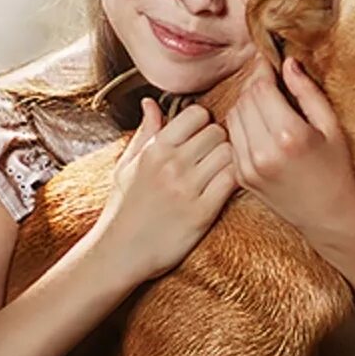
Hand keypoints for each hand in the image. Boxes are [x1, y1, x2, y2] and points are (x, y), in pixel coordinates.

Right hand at [92, 98, 237, 281]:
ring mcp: (187, 188)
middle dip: (220, 141)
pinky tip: (225, 189)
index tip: (201, 137)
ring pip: (229, 153)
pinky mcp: (202, 212)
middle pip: (217, 132)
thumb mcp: (126, 166)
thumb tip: (150, 102)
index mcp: (155, 149)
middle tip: (214, 157)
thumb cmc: (124, 209)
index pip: (197, 114)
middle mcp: (171, 164)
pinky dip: (234, 181)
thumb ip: (145, 132)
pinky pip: (232, 180)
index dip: (204, 123)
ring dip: (230, 160)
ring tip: (220, 173)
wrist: (119, 253)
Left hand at [227, 54, 354, 249]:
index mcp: (289, 135)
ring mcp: (248, 167)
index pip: (261, 89)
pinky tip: (261, 126)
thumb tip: (288, 64)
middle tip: (270, 80)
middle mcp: (264, 152)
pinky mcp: (241, 176)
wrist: (329, 215)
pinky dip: (242, 126)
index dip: (263, 70)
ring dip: (246, 103)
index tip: (269, 62)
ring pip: (233, 116)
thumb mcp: (331, 126)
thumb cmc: (336, 169)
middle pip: (244, 99)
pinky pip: (232, 138)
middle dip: (255, 85)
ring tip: (266, 102)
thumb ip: (307, 92)